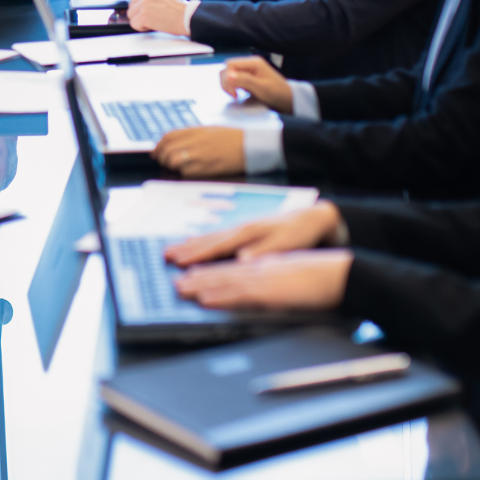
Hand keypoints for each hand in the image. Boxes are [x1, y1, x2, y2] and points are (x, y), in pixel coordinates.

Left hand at [125, 0, 189, 35]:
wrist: (187, 18)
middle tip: (154, 16)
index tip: (149, 9)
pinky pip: (134, 24)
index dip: (140, 5)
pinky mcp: (143, 14)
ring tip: (154, 19)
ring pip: (131, 15)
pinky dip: (142, 28)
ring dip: (140, 20)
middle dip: (140, 13)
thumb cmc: (177, 10)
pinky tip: (153, 24)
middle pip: (131, 5)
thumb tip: (135, 2)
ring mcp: (144, 2)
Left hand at [151, 125, 246, 177]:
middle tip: (165, 162)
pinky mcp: (208, 167)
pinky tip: (190, 172)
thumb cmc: (233, 138)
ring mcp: (201, 154)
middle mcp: (196, 141)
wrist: (252, 145)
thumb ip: (193, 134)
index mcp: (197, 130)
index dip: (159, 146)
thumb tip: (173, 142)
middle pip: (167, 149)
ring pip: (173, 160)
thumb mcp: (211, 130)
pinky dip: (184, 173)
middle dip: (162, 157)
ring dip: (171, 166)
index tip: (156, 152)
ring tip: (177, 168)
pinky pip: (186, 172)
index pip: (168, 137)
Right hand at [165, 202, 343, 266]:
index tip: (178, 262)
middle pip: (208, 239)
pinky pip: (218, 235)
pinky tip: (195, 240)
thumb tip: (241, 260)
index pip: (217, 246)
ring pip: (211, 236)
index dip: (196, 255)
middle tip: (165, 256)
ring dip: (190, 244)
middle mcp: (241, 228)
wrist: (315, 217)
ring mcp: (242, 228)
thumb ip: (262, 252)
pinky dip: (203, 239)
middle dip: (186, 249)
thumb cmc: (301, 232)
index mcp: (248, 233)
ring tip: (173, 250)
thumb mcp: (286, 244)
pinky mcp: (246, 230)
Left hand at [175, 249, 352, 311]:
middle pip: (223, 271)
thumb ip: (277, 285)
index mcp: (268, 264)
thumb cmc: (327, 279)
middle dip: (196, 276)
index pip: (232, 267)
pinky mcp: (272, 290)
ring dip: (200, 284)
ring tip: (179, 288)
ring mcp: (266, 277)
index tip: (189, 272)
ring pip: (225, 280)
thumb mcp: (296, 278)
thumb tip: (265, 293)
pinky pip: (240, 294)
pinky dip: (220, 295)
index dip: (209, 269)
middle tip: (173, 281)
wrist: (349, 274)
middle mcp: (262, 267)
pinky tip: (204, 299)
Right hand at [222, 56, 291, 111]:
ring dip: (229, 84)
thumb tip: (228, 76)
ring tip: (236, 94)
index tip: (233, 92)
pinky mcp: (248, 77)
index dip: (227, 78)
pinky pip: (234, 79)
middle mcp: (250, 64)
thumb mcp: (261, 88)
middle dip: (226, 82)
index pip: (230, 64)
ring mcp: (249, 70)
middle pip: (228, 68)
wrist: (287, 100)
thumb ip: (244, 80)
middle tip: (234, 95)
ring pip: (229, 73)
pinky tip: (239, 93)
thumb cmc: (278, 94)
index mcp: (254, 63)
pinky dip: (233, 86)